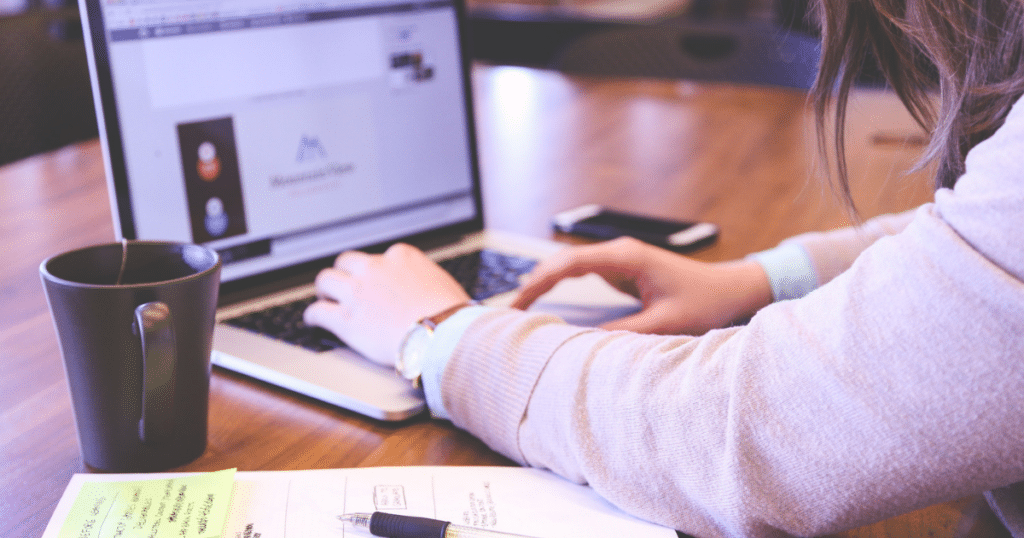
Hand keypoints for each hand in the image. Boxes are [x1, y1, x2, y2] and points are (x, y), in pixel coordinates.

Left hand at [303, 243, 470, 365]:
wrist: (443, 335)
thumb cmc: (451, 315)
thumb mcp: (441, 283)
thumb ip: (423, 280)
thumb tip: (425, 289)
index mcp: (401, 256)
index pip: (378, 257)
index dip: (373, 271)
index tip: (373, 280)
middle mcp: (375, 268)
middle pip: (346, 262)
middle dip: (344, 273)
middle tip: (344, 286)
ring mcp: (358, 293)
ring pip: (326, 280)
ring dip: (325, 290)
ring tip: (325, 299)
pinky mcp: (346, 319)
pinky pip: (318, 311)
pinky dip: (313, 316)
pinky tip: (314, 320)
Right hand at [511, 237, 772, 334]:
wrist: (731, 290)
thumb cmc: (705, 302)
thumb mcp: (664, 324)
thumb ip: (624, 333)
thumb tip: (582, 344)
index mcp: (627, 257)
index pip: (570, 264)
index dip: (540, 282)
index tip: (518, 303)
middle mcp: (619, 253)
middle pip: (562, 262)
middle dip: (533, 283)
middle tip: (508, 311)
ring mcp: (620, 260)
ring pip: (569, 267)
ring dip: (544, 283)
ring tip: (519, 309)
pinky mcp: (622, 270)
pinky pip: (582, 275)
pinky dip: (560, 287)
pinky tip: (544, 303)